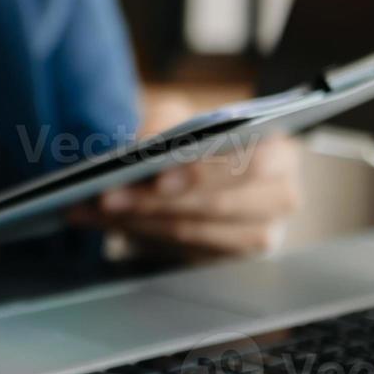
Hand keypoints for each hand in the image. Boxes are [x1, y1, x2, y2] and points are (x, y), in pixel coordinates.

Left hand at [72, 134, 301, 257]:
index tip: (158, 177)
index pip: (251, 165)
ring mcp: (257, 237)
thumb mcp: (181, 114)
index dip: (203, 173)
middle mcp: (279, 200)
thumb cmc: (195, 136)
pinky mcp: (227, 260)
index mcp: (281, 153)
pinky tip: (102, 222)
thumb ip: (166, 125)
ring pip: (191, 233)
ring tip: (91, 209)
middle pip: (215, 206)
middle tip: (106, 197)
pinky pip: (178, 250)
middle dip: (154, 201)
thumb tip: (141, 149)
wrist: (201, 167)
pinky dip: (136, 234)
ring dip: (136, 221)